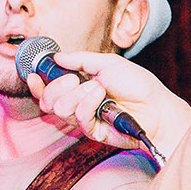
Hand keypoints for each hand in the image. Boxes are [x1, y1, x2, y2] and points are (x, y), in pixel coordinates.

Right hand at [24, 49, 190, 158]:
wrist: (157, 106)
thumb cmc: (137, 84)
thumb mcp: (108, 62)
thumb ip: (80, 60)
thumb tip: (58, 57)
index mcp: (80, 86)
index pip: (49, 90)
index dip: (37, 84)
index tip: (33, 76)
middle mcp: (79, 104)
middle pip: (48, 101)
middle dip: (56, 87)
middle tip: (74, 79)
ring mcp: (85, 119)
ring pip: (59, 109)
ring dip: (76, 94)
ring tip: (98, 87)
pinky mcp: (93, 132)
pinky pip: (78, 117)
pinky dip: (87, 103)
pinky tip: (101, 96)